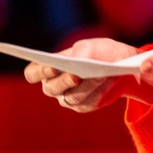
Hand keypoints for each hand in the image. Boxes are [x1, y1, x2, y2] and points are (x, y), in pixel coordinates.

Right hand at [24, 37, 152, 111]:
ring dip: (87, 85)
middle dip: (64, 82)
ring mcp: (67, 98)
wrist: (119, 64)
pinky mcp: (83, 106)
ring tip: (100, 75)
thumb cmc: (99, 52)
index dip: (39, 72)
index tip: (51, 68)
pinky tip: (108, 81)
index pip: (32, 73)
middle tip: (76, 76)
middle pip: (51, 89)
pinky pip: (88, 103)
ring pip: (72, 97)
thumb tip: (77, 60)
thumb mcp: (92, 46)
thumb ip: (82, 50)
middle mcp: (54, 85)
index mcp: (48, 67)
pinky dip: (99, 91)